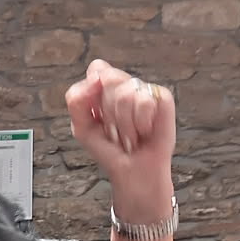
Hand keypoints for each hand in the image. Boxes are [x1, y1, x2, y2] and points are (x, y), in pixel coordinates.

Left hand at [65, 59, 175, 194]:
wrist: (131, 172)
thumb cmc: (109, 150)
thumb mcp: (81, 127)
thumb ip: (76, 100)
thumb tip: (95, 79)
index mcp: (105, 87)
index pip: (97, 68)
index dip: (94, 91)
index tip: (97, 115)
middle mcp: (126, 84)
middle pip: (110, 78)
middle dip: (108, 112)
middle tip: (115, 129)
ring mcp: (145, 90)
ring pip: (126, 93)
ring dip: (125, 124)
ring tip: (130, 134)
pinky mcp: (163, 98)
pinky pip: (145, 102)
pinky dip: (141, 124)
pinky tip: (144, 131)